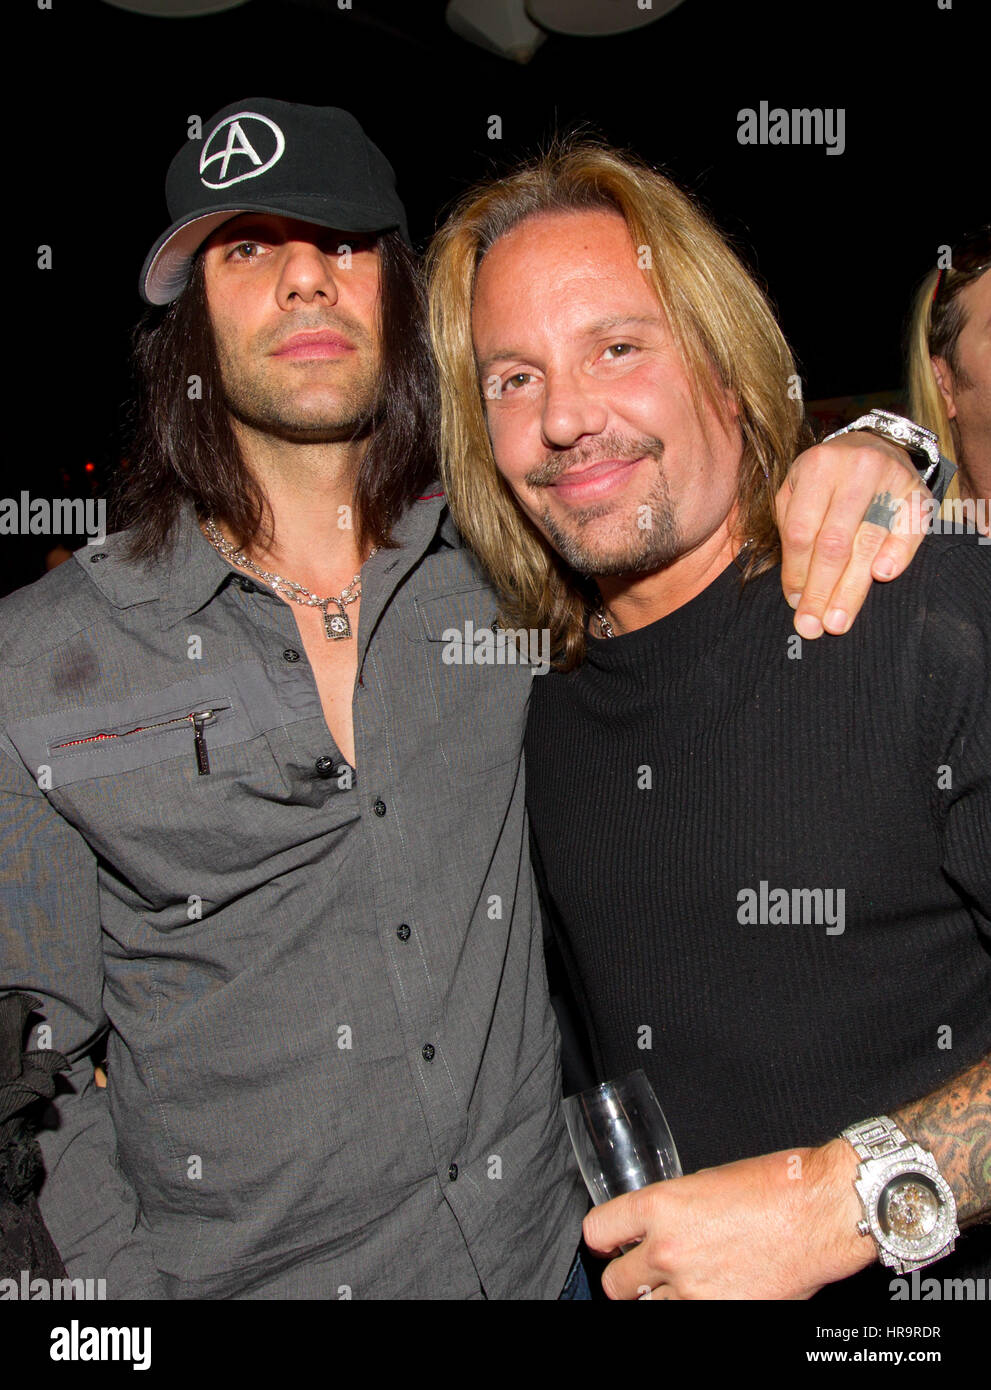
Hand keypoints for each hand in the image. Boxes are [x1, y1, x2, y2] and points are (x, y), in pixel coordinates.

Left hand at [582, 1139, 874, 1299]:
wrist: (819, 1212)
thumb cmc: (775, 1188)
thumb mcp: (706, 1180)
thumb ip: (673, 1206)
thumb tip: (657, 1222)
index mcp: (660, 1207)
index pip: (598, 1230)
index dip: (601, 1239)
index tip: (607, 1243)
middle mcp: (668, 1251)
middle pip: (614, 1282)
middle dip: (625, 1274)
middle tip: (640, 1268)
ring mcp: (693, 1290)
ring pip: (648, 1308)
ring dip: (658, 1297)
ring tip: (680, 1282)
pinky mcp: (722, 1314)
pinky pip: (687, 1317)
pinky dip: (692, 1307)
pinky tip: (709, 1290)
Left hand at [776, 434, 930, 638]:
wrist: (873, 444)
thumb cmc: (826, 478)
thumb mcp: (796, 491)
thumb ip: (791, 532)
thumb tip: (796, 592)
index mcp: (816, 466)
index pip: (801, 531)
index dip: (796, 572)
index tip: (794, 603)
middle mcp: (855, 469)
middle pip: (834, 542)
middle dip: (822, 589)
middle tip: (815, 626)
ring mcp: (891, 479)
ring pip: (869, 541)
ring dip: (853, 587)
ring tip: (839, 620)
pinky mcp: (919, 493)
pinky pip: (911, 529)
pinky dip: (898, 553)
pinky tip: (883, 576)